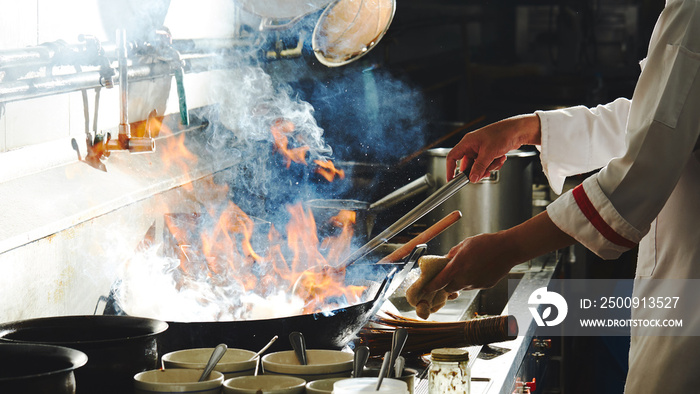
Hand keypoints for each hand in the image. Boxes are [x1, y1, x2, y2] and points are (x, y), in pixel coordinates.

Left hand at [423, 212, 575, 293]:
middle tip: (444, 278)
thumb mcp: (465, 244)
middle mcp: (465, 278)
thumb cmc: (487, 243)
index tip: (425, 288)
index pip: (439, 282)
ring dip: (459, 282)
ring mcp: (476, 284)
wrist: (508, 249)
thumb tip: (445, 260)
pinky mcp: (485, 286)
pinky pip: (473, 286)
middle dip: (445, 285)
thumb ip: (452, 254)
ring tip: (466, 269)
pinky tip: (478, 270)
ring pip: (462, 287)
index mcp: (458, 266)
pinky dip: (471, 280)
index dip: (430, 286)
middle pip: (449, 288)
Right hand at [446, 114, 540, 181]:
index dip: (450, 169)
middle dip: (477, 170)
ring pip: (479, 166)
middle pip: (467, 165)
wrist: (518, 131)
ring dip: (489, 167)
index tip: (451, 180)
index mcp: (467, 142)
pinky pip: (487, 164)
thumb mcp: (489, 153)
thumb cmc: (503, 134)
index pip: (452, 157)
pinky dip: (494, 164)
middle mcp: (472, 146)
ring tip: (496, 160)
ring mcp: (480, 149)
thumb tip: (472, 178)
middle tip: (484, 173)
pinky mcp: (488, 152)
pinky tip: (500, 158)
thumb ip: (479, 167)